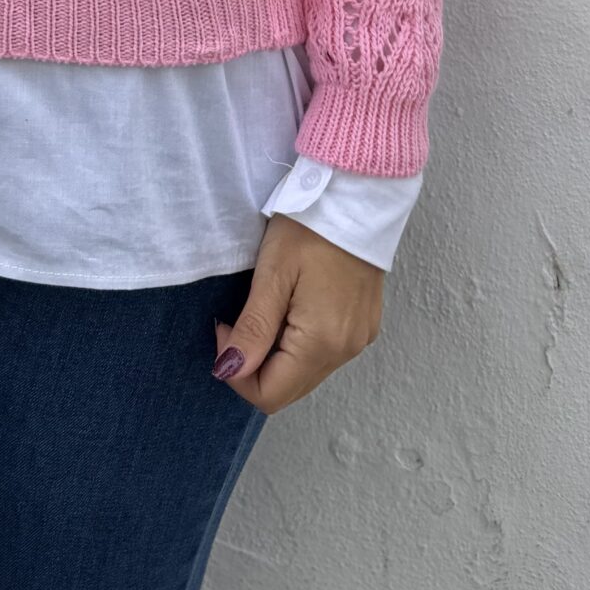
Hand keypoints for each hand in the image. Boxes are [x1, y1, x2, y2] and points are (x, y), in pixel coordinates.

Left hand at [211, 214, 384, 413]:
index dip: (236, 372)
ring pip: (306, 373)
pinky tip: (291, 307)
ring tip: (265, 308)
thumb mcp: (273, 273)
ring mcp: (358, 340)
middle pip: (289, 389)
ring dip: (276, 355)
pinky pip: (324, 355)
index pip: (270, 395)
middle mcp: (345, 351)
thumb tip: (230, 372)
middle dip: (254, 365)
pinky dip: (299, 345)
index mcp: (322, 342)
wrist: (359, 194)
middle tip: (238, 318)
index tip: (225, 326)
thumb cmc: (310, 227)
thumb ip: (254, 328)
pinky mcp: (364, 326)